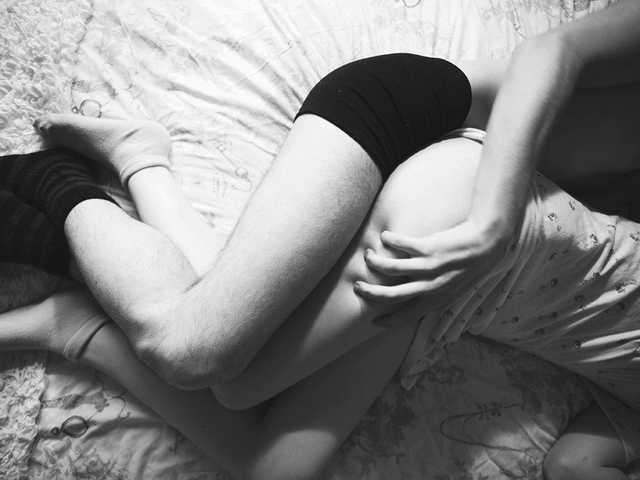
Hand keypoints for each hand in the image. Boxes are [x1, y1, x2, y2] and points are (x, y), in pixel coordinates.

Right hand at [354, 217, 513, 305]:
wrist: (488, 242)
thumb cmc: (474, 266)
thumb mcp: (458, 287)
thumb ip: (437, 294)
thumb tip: (419, 299)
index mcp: (439, 299)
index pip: (407, 315)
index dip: (389, 321)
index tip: (375, 322)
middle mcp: (431, 286)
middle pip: (392, 295)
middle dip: (371, 293)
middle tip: (358, 287)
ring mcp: (429, 267)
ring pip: (390, 268)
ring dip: (374, 262)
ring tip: (367, 256)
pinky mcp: (428, 247)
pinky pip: (400, 244)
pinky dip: (389, 239)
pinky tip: (384, 236)